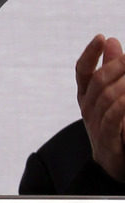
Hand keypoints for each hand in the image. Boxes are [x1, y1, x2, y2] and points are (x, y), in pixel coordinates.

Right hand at [75, 33, 124, 180]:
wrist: (112, 165)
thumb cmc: (112, 126)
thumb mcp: (110, 94)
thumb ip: (111, 68)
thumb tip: (111, 40)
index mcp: (86, 95)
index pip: (82, 71)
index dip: (90, 54)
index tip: (101, 37)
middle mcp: (87, 108)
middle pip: (98, 82)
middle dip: (115, 66)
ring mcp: (95, 124)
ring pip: (107, 98)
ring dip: (123, 84)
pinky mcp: (107, 139)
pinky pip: (113, 118)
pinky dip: (122, 105)